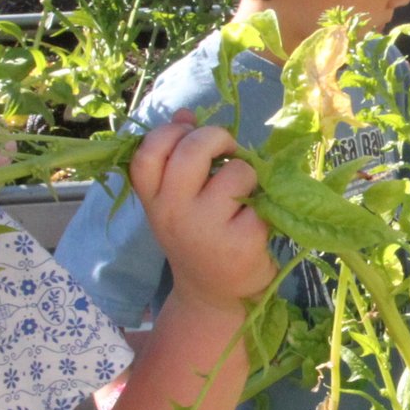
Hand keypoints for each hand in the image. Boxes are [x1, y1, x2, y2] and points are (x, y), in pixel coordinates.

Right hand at [132, 112, 276, 311]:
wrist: (216, 295)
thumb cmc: (198, 238)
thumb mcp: (176, 201)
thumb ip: (176, 158)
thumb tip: (185, 114)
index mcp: (152, 200)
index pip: (146, 152)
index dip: (170, 133)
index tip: (188, 135)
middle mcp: (172, 213)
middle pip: (190, 150)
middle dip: (217, 137)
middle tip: (228, 150)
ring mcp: (205, 228)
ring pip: (236, 170)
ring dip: (247, 174)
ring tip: (242, 197)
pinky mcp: (240, 241)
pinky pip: (260, 198)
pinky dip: (263, 203)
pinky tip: (253, 222)